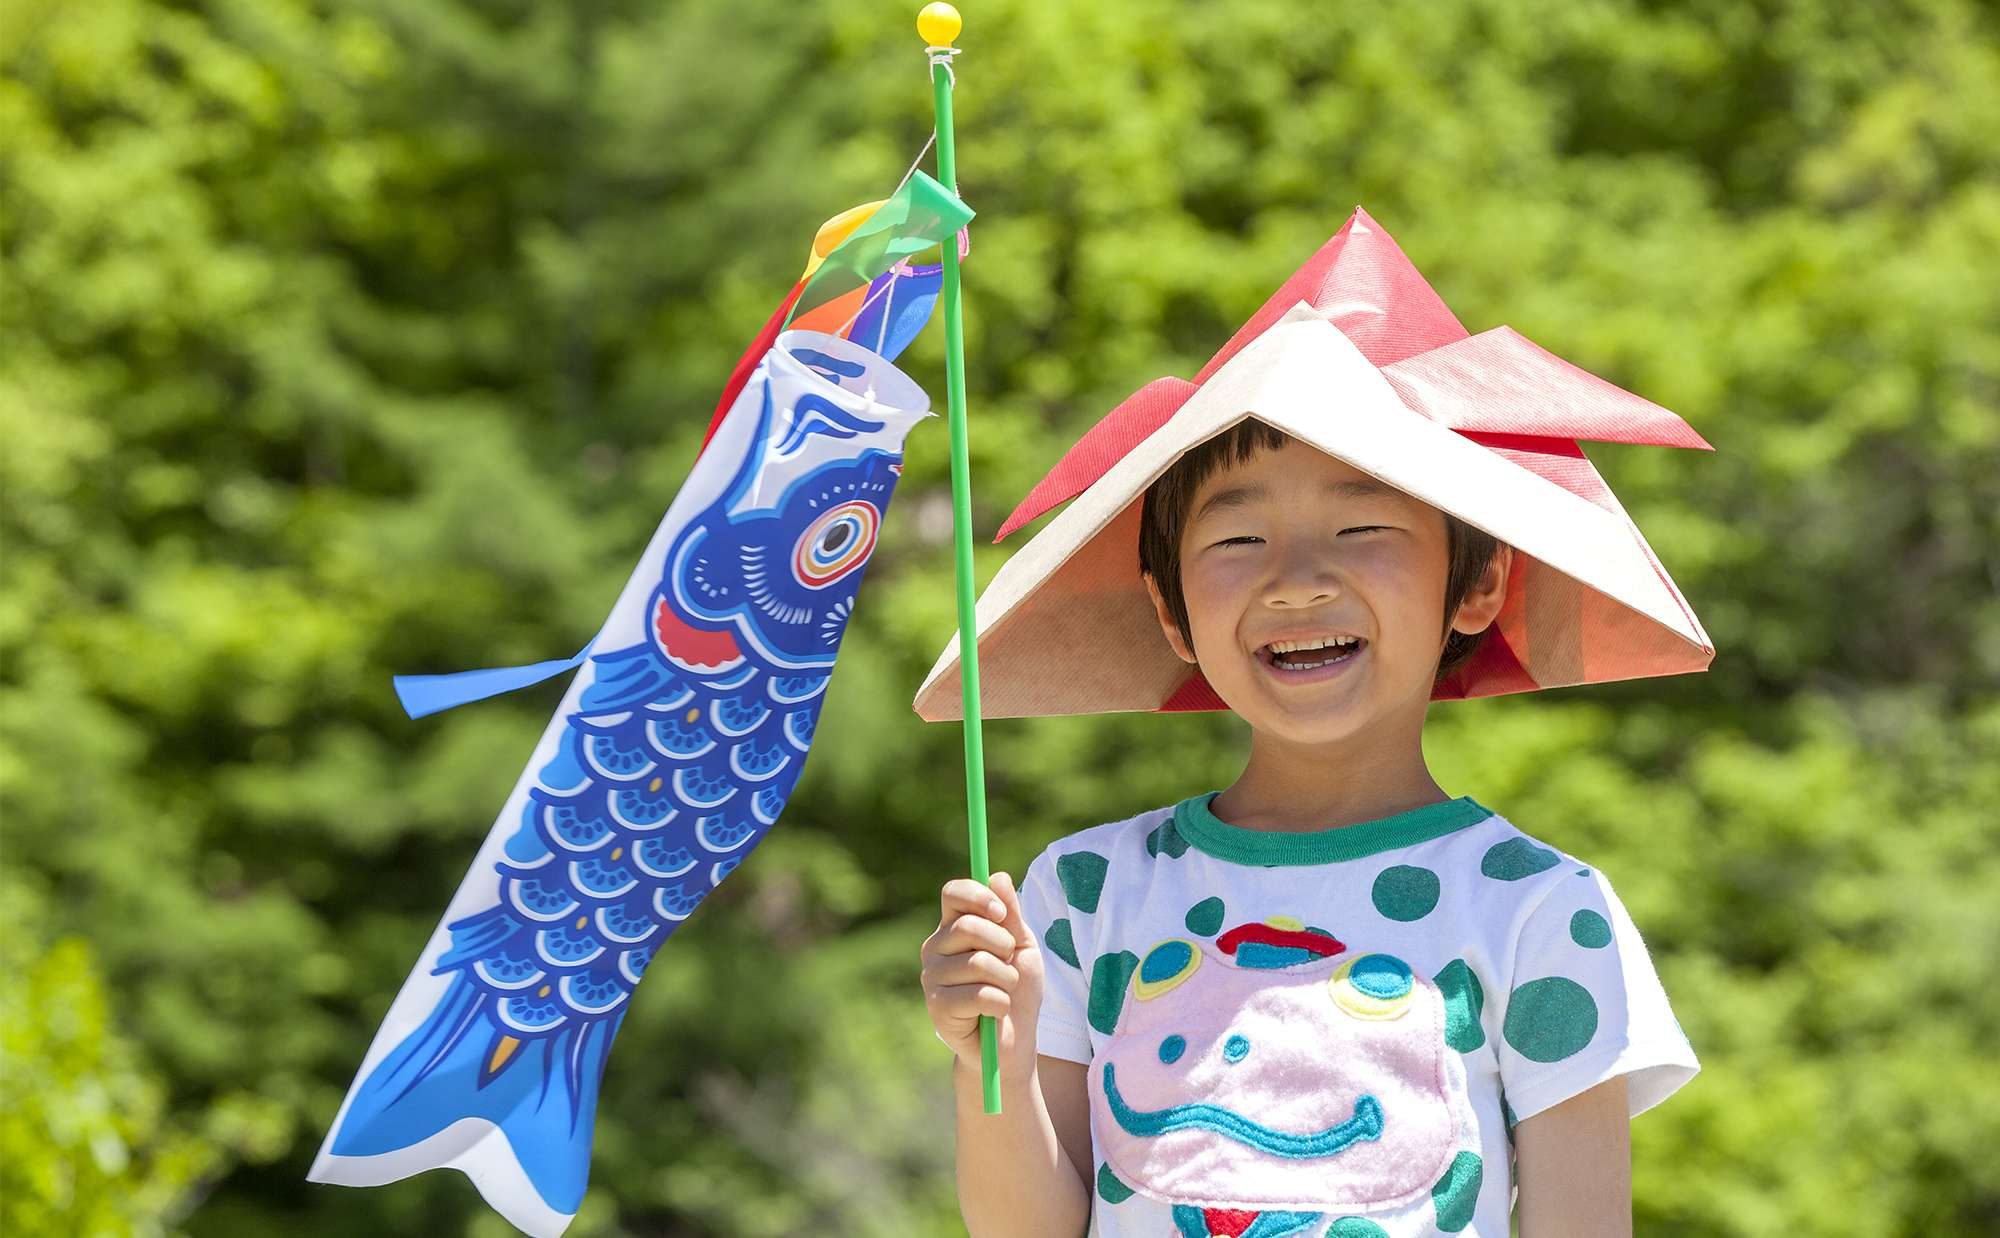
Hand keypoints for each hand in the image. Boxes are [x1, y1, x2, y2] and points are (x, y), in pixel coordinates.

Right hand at [920, 871, 1044, 1079]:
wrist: (1012, 1042)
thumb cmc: (1017, 991)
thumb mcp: (1022, 947)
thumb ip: (1011, 915)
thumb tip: (998, 876)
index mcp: (953, 927)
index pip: (953, 893)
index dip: (979, 896)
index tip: (1002, 914)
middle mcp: (935, 947)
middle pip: (968, 925)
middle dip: (1003, 945)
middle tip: (1008, 964)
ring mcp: (932, 977)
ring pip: (979, 963)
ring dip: (1006, 980)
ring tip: (1003, 991)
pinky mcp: (937, 1007)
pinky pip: (980, 994)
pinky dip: (1001, 1004)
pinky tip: (995, 1013)